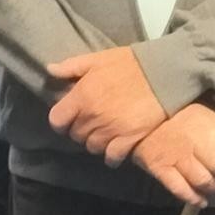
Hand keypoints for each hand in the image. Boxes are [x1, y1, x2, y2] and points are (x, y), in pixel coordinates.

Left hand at [46, 46, 166, 159]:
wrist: (164, 72)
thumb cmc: (129, 63)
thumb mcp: (98, 58)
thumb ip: (72, 66)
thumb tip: (50, 70)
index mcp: (82, 96)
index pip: (57, 120)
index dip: (61, 121)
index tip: (69, 119)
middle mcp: (93, 116)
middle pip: (76, 135)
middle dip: (80, 130)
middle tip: (90, 123)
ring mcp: (111, 130)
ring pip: (92, 147)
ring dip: (96, 142)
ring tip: (104, 134)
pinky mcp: (130, 139)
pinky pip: (112, 156)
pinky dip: (111, 156)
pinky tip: (114, 150)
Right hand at [132, 103, 214, 205]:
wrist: (142, 120)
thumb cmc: (179, 119)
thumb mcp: (204, 116)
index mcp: (208, 122)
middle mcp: (195, 139)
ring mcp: (177, 156)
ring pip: (205, 181)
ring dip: (213, 188)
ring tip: (212, 185)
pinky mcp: (161, 169)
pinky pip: (183, 191)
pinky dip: (194, 199)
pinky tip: (200, 199)